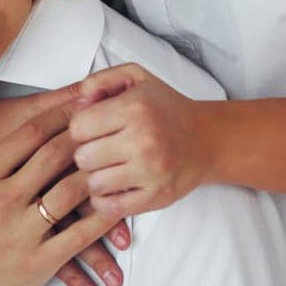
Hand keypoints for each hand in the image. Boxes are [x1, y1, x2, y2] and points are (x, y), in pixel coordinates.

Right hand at [0, 96, 124, 285]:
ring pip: (71, 193)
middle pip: (55, 157)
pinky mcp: (39, 263)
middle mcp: (3, 200)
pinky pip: (80, 237)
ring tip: (117, 158)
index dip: (59, 116)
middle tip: (106, 123)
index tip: (80, 105)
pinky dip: (103, 221)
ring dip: (97, 173)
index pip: (30, 135)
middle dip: (84, 137)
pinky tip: (118, 206)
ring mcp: (23, 233)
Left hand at [69, 63, 215, 214]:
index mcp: (135, 107)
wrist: (206, 139)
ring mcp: (150, 171)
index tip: (93, 129)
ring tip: (109, 167)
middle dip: (87, 153)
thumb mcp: (136, 77)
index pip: (78, 127)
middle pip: (83, 157)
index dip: (81, 128)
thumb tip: (78, 104)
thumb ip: (100, 80)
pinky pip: (110, 207)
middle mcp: (143, 139)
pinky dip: (105, 200)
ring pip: (94, 184)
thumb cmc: (166, 108)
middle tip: (101, 149)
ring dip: (96, 177)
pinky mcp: (156, 196)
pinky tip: (114, 185)